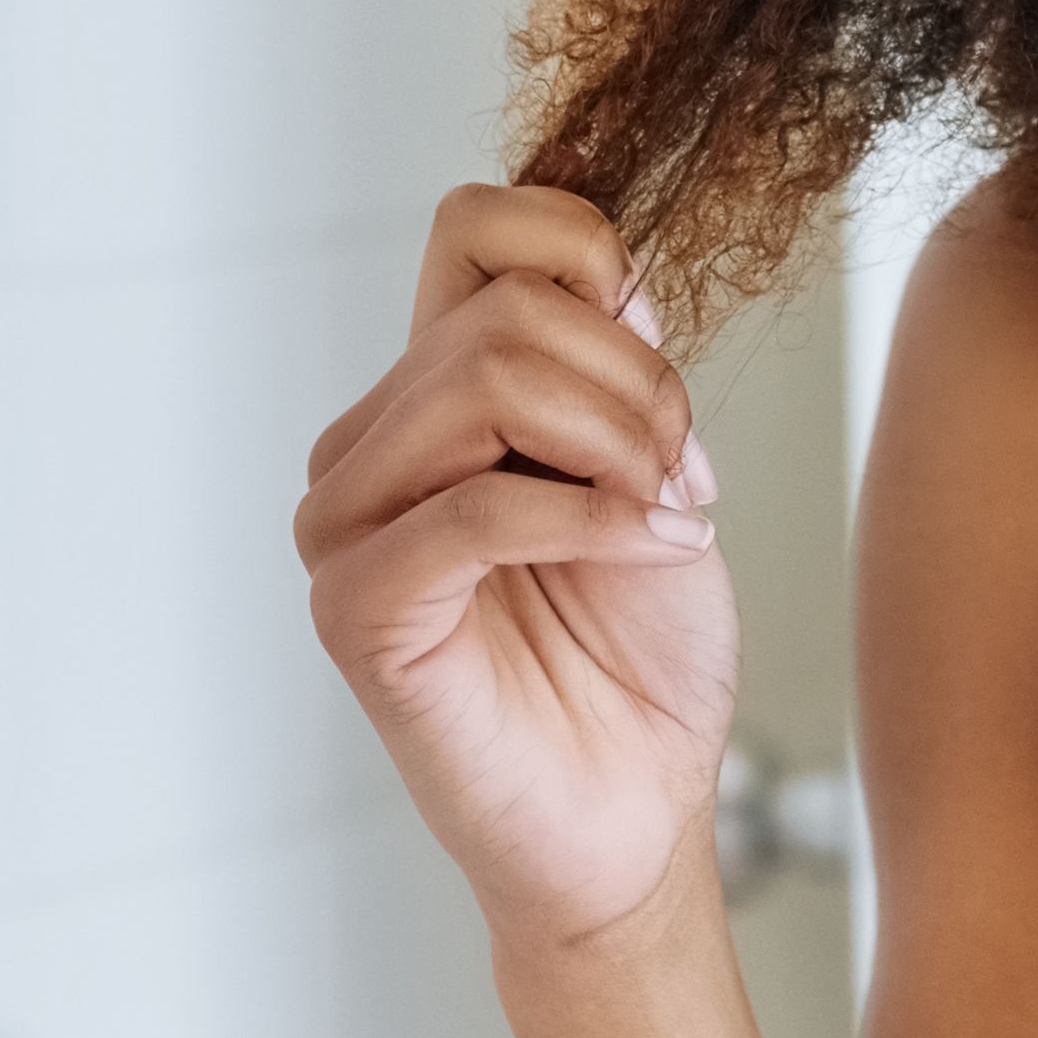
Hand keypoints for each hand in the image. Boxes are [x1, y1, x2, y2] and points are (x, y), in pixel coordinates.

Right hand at [293, 183, 735, 962]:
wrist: (639, 812)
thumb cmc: (638, 656)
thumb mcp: (654, 469)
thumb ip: (616, 366)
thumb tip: (609, 276)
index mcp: (433, 396)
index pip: (475, 225)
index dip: (584, 252)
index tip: (657, 352)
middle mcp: (373, 447)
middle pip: (501, 311)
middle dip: (634, 382)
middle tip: (687, 471)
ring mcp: (349, 528)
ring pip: (481, 385)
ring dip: (618, 444)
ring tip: (671, 515)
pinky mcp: (360, 610)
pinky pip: (473, 507)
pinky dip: (591, 519)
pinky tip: (648, 549)